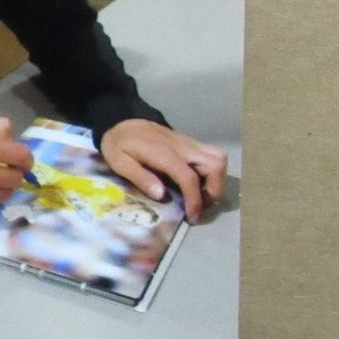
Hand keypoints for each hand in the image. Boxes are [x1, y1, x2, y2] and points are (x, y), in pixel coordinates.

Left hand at [100, 119, 227, 222]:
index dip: (195, 200)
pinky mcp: (189, 143)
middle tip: (199, 204)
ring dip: (216, 179)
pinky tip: (197, 182)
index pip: (189, 177)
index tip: (192, 217)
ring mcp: (188, 143)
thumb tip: (160, 194)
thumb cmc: (119, 144)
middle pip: (215, 164)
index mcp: (164, 153)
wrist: (121, 121)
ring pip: (218, 157)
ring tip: (201, 194)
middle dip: (214, 189)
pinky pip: (211, 154)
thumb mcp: (120, 162)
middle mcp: (182, 147)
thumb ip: (140, 177)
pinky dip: (212, 171)